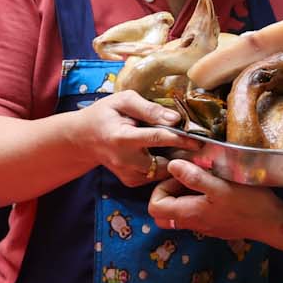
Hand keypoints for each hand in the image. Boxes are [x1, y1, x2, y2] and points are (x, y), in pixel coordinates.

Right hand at [74, 90, 199, 187]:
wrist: (83, 138)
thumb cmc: (104, 115)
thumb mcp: (123, 101)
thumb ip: (148, 108)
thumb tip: (175, 118)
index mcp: (122, 138)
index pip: (158, 138)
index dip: (180, 138)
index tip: (199, 138)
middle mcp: (125, 160)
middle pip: (164, 161)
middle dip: (181, 154)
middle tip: (196, 145)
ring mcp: (127, 174)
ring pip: (162, 172)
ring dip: (173, 161)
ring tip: (181, 148)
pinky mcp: (130, 182)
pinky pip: (155, 177)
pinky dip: (163, 167)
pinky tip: (164, 154)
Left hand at [148, 156, 282, 241]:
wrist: (273, 224)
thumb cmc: (249, 203)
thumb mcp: (222, 186)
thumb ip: (195, 177)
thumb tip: (172, 165)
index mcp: (190, 213)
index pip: (154, 207)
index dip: (160, 188)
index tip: (179, 175)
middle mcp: (193, 223)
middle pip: (163, 214)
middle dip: (167, 194)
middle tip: (185, 178)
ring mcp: (204, 226)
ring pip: (179, 214)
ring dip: (183, 196)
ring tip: (201, 179)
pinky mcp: (215, 224)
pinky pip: (195, 214)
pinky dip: (196, 200)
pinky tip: (214, 188)